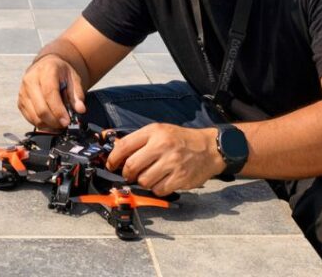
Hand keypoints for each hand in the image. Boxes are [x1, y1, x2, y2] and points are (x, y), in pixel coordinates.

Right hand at [17, 54, 85, 129]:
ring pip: (34, 116)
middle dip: (54, 121)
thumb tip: (80, 109)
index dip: (58, 110)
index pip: (49, 93)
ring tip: (58, 122)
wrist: (46, 66)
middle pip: (40, 108)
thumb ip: (77, 94)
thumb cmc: (60, 72)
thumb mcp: (73, 78)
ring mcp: (23, 91)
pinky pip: (29, 118)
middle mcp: (30, 80)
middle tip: (65, 124)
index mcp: (45, 70)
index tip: (67, 121)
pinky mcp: (20, 102)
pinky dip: (41, 123)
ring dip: (48, 124)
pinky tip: (50, 121)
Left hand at [105, 123, 221, 195]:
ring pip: (144, 181)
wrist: (209, 148)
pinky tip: (161, 182)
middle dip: (127, 174)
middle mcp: (162, 146)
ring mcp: (172, 163)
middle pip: (132, 166)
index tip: (111, 165)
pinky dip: (156, 189)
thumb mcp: (160, 131)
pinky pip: (158, 190)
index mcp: (154, 132)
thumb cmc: (181, 140)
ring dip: (143, 182)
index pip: (124, 146)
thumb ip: (139, 140)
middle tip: (129, 175)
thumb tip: (115, 150)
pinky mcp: (180, 178)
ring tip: (149, 176)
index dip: (113, 158)